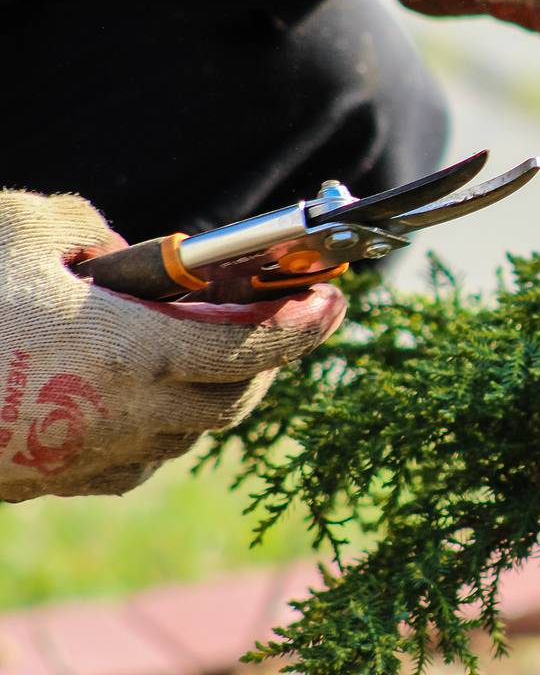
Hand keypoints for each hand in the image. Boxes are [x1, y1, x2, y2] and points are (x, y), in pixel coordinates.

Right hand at [0, 191, 344, 501]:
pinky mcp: (51, 482)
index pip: (253, 347)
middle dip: (269, 360)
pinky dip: (163, 430)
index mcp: (134, 353)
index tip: (337, 300)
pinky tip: (148, 397)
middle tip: (281, 321)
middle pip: (235, 399)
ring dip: (216, 396)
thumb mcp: (25, 228)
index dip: (305, 325)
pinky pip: (137, 462)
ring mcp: (88, 457)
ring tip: (218, 352)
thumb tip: (126, 250)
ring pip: (189, 437)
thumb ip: (92, 227)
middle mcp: (126, 416)